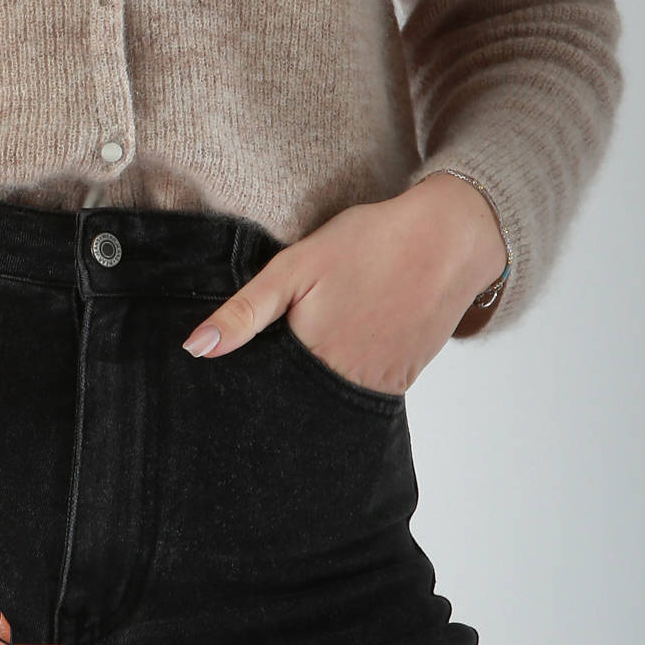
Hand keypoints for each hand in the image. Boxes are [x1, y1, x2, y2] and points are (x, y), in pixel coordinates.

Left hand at [180, 173, 509, 394]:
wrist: (450, 238)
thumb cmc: (369, 243)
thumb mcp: (294, 267)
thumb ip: (243, 312)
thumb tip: (194, 350)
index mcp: (311, 360)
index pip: (264, 396)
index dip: (249, 390)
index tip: (235, 385)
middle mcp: (345, 384)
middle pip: (296, 406)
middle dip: (279, 396)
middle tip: (280, 366)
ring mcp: (377, 387)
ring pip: (329, 405)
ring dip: (314, 393)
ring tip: (310, 360)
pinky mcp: (401, 381)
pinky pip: (362, 397)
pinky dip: (346, 384)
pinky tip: (342, 355)